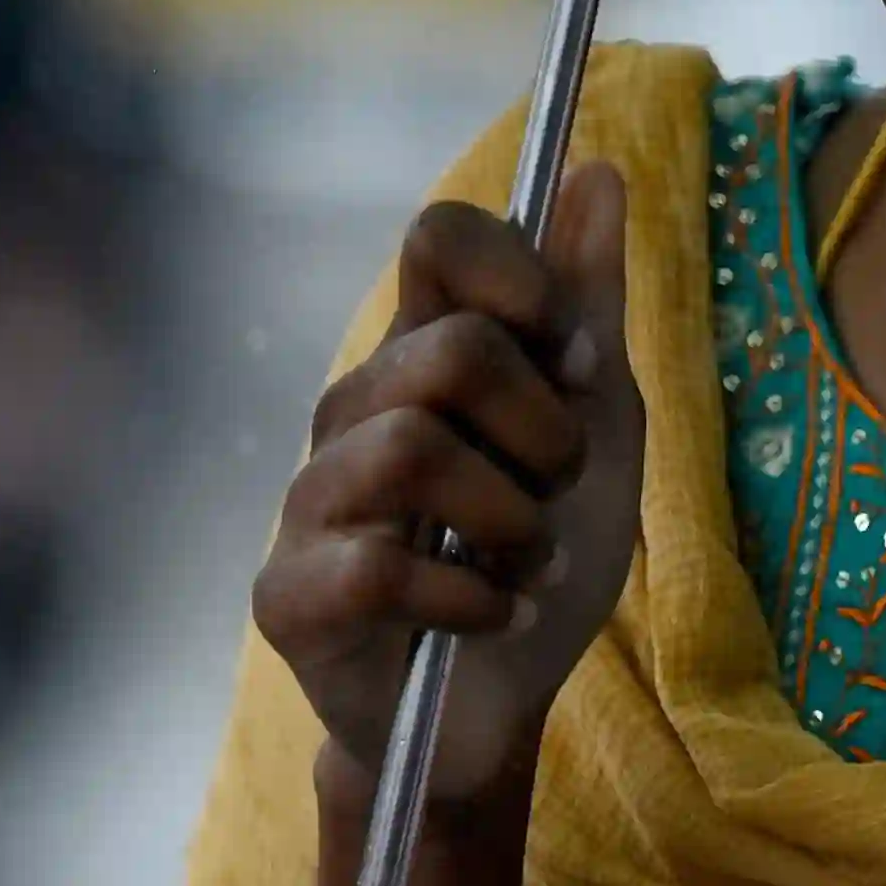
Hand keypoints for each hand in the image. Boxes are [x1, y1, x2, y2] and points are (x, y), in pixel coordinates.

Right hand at [254, 166, 646, 810]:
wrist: (499, 713)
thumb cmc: (534, 560)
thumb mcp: (596, 429)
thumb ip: (589, 309)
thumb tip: (597, 172)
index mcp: (424, 353)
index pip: (438, 238)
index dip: (516, 275)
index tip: (572, 358)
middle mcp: (355, 408)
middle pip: (452, 349)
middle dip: (543, 430)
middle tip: (558, 489)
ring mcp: (311, 500)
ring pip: (410, 450)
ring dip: (509, 521)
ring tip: (527, 564)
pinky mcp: (288, 595)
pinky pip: (376, 567)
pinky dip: (466, 599)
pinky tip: (492, 617)